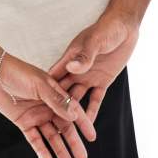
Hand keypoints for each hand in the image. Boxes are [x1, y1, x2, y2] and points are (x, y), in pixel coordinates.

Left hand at [0, 51, 96, 157]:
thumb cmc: (17, 71)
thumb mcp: (39, 84)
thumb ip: (56, 100)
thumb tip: (74, 114)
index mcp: (54, 93)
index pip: (73, 110)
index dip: (83, 123)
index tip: (92, 136)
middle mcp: (47, 106)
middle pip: (64, 127)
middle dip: (74, 143)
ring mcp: (36, 115)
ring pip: (51, 136)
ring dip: (60, 150)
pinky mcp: (23, 122)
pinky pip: (35, 139)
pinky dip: (41, 150)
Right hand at [47, 8, 139, 128]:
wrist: (124, 27)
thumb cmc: (106, 29)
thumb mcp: (95, 41)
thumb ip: (84, 56)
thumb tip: (71, 67)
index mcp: (69, 59)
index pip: (52, 77)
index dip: (43, 91)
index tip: (33, 106)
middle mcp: (76, 70)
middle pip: (62, 91)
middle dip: (55, 107)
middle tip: (47, 126)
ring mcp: (88, 76)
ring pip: (77, 98)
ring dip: (73, 112)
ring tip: (66, 130)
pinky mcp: (102, 81)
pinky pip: (95, 99)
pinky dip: (92, 111)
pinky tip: (88, 124)